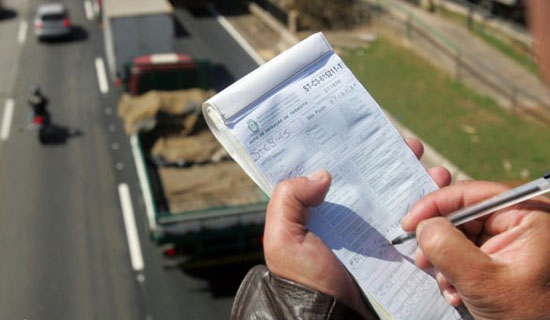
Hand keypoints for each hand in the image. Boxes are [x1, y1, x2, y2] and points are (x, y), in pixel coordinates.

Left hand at [263, 138, 451, 315]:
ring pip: (398, 195)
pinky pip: (415, 222)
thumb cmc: (304, 278)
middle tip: (411, 145)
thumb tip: (323, 174)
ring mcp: (374, 231)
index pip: (337, 170)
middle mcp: (349, 216)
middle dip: (395, 157)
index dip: (353, 148)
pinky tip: (441, 194)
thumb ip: (289, 199)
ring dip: (418, 178)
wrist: (330, 318)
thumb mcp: (284, 237)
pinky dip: (431, 207)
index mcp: (321, 209)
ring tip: (434, 171)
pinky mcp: (394, 248)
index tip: (372, 129)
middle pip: (373, 177)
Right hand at [402, 181, 549, 319]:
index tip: (409, 224)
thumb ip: (449, 248)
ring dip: (445, 261)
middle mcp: (521, 220)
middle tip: (424, 260)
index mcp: (528, 214)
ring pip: (461, 235)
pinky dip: (455, 271)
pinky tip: (458, 292)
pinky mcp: (504, 257)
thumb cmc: (530, 315)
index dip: (434, 205)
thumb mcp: (484, 282)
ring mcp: (512, 240)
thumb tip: (423, 225)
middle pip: (463, 214)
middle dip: (439, 240)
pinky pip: (468, 253)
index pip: (471, 194)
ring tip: (448, 286)